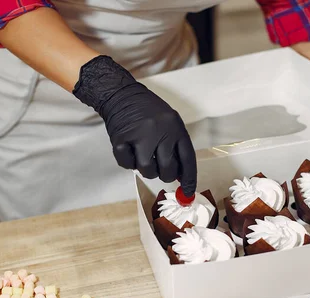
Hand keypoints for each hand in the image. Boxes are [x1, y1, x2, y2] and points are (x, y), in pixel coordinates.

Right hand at [73, 56, 196, 195]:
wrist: (121, 94)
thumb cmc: (147, 111)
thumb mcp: (169, 122)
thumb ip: (175, 146)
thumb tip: (180, 176)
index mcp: (175, 127)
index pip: (187, 158)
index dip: (189, 178)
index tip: (189, 191)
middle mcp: (160, 131)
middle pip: (168, 169)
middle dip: (165, 175)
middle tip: (160, 169)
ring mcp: (140, 135)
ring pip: (147, 170)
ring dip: (146, 169)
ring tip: (143, 156)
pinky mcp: (121, 139)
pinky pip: (127, 164)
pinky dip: (128, 162)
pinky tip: (130, 150)